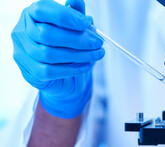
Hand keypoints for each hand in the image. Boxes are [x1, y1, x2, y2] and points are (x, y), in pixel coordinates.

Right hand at [11, 0, 104, 117]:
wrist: (66, 77)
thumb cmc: (68, 47)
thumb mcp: (75, 28)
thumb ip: (76, 15)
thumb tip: (77, 1)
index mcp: (32, 14)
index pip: (43, 10)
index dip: (65, 16)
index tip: (86, 23)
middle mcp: (22, 31)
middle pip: (47, 34)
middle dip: (77, 39)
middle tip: (97, 43)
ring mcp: (23, 53)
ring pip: (48, 54)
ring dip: (78, 55)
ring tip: (96, 55)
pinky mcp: (29, 72)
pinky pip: (49, 71)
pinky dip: (71, 69)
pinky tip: (86, 66)